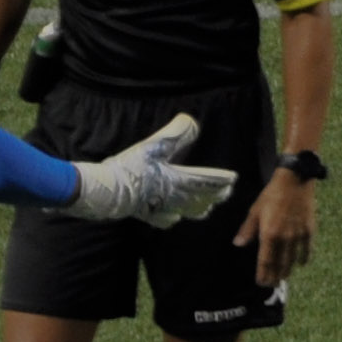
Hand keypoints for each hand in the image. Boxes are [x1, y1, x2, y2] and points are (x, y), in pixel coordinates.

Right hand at [63, 113, 236, 226]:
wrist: (107, 191)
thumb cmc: (130, 168)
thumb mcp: (153, 146)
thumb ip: (176, 134)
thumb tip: (192, 122)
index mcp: (177, 180)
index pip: (206, 181)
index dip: (221, 180)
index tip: (233, 179)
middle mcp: (173, 197)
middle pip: (200, 199)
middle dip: (215, 196)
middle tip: (226, 194)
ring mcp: (160, 209)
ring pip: (186, 212)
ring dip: (199, 209)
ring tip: (207, 209)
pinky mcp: (146, 215)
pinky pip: (165, 220)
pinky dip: (173, 218)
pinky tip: (174, 218)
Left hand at [237, 166, 318, 285]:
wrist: (294, 181)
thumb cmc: (272, 194)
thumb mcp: (255, 211)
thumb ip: (247, 230)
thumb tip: (238, 244)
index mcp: (269, 234)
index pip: (265, 261)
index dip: (263, 274)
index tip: (261, 283)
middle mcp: (284, 239)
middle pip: (280, 264)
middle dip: (275, 276)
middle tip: (272, 285)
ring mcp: (298, 236)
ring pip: (292, 260)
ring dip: (287, 270)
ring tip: (284, 277)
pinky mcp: (309, 230)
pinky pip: (307, 249)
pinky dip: (304, 258)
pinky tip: (301, 263)